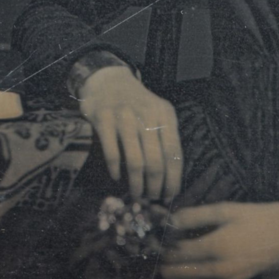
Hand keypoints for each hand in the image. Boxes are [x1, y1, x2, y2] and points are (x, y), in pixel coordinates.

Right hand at [77, 62, 181, 201]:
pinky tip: (116, 177)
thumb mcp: (156, 113)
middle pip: (156, 161)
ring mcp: (124, 116)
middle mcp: (147, 114)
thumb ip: (164, 138)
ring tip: (136, 193)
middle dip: (156, 186)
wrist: (108, 80)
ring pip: (136, 161)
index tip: (170, 195)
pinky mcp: (103, 120)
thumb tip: (170, 178)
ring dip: (137, 184)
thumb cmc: (136, 104)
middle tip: (151, 198)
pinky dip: (116, 171)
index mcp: (165, 114)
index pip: (174, 153)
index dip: (174, 178)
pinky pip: (113, 154)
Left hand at [160, 201, 278, 278]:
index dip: (162, 243)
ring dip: (172, 272)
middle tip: (161, 244)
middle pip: (174, 272)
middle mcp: (217, 270)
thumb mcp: (226, 209)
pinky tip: (188, 265)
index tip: (157, 234)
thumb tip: (168, 220)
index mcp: (216, 247)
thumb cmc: (256, 218)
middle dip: (163, 259)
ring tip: (173, 253)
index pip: (174, 252)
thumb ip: (195, 215)